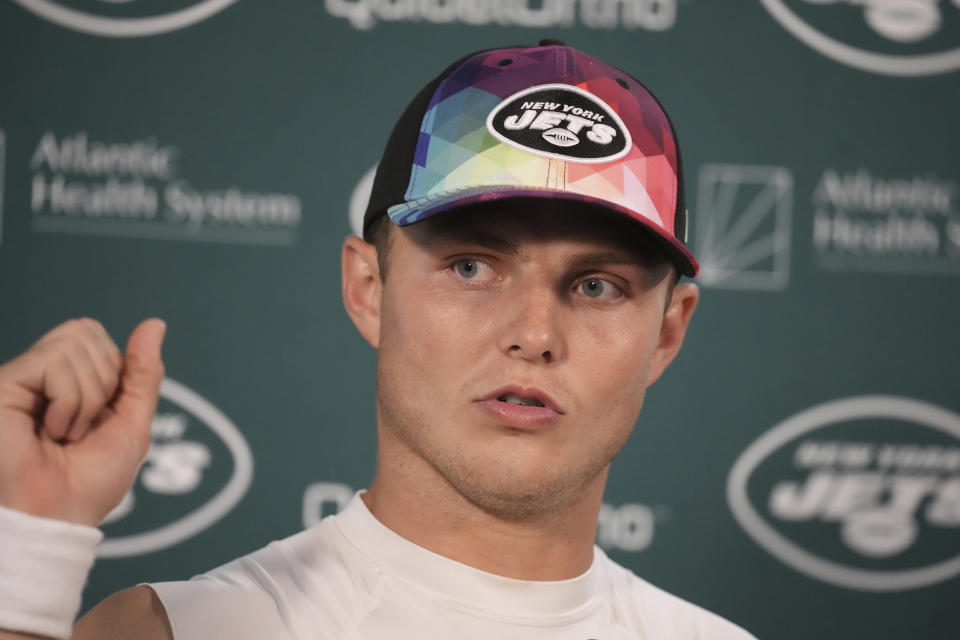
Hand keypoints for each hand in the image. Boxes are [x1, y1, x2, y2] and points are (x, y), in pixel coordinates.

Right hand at [0, 318, 165, 526]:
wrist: (57, 517)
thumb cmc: (89, 483)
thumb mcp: (132, 423)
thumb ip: (144, 373)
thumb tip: (155, 324)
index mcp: (68, 381)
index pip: (98, 337)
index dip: (115, 374)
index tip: (102, 417)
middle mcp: (40, 376)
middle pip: (87, 332)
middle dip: (103, 384)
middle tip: (82, 428)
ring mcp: (21, 378)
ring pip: (74, 343)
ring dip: (86, 399)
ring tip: (64, 433)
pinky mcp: (4, 384)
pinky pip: (55, 362)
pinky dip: (68, 401)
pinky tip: (49, 430)